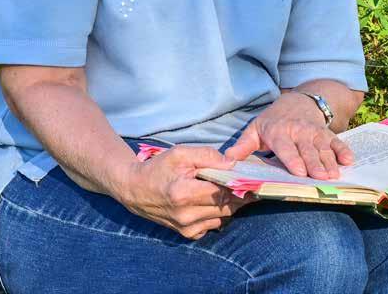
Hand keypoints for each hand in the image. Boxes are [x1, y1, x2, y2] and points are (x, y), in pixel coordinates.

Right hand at [120, 145, 251, 239]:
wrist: (135, 189)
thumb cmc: (158, 168)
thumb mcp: (180, 153)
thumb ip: (207, 155)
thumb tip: (232, 163)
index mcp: (184, 193)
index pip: (222, 191)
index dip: (239, 184)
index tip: (252, 178)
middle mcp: (187, 215)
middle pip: (226, 206)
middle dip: (239, 194)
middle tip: (250, 183)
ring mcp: (187, 227)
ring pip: (223, 217)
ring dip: (231, 204)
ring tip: (234, 189)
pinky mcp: (186, 234)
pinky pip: (213, 225)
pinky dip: (218, 214)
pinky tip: (215, 201)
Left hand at [224, 92, 353, 178]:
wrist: (296, 101)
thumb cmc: (272, 121)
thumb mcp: (255, 129)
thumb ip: (243, 145)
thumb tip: (227, 160)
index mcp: (278, 132)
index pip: (285, 147)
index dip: (293, 159)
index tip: (299, 172)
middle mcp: (298, 132)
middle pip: (307, 150)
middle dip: (315, 164)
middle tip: (322, 178)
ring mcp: (314, 132)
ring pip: (323, 148)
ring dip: (330, 161)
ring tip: (335, 175)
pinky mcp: (327, 133)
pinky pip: (337, 141)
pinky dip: (343, 150)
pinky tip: (349, 161)